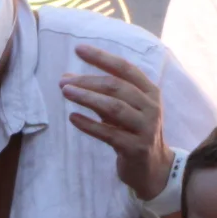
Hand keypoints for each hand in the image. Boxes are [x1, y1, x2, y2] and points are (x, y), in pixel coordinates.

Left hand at [62, 45, 171, 201]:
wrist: (152, 168)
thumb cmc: (133, 132)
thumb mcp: (121, 109)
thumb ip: (99, 93)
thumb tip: (67, 78)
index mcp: (149, 92)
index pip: (125, 68)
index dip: (102, 58)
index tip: (79, 49)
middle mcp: (150, 107)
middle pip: (116, 86)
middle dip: (87, 81)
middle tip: (63, 81)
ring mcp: (145, 128)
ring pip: (113, 107)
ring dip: (87, 98)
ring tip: (66, 93)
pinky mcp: (136, 148)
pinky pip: (109, 133)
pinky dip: (90, 124)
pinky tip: (73, 117)